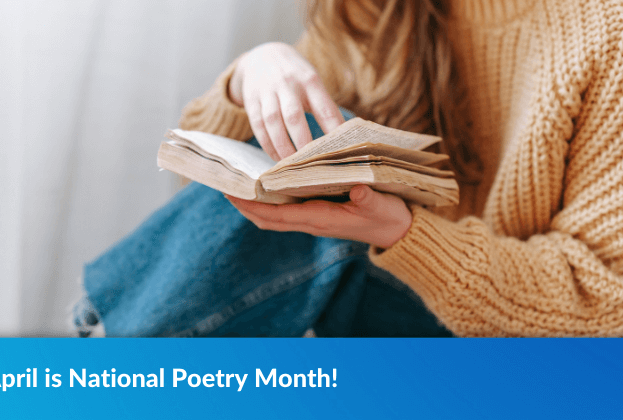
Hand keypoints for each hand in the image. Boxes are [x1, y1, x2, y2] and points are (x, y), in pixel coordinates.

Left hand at [226, 185, 412, 248]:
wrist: (398, 232)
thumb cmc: (389, 216)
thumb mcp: (382, 205)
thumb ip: (368, 198)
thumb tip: (357, 189)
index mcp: (321, 218)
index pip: (279, 215)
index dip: (254, 205)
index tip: (233, 192)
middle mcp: (312, 222)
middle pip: (268, 218)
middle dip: (245, 205)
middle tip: (224, 186)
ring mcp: (314, 221)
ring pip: (274, 217)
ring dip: (254, 205)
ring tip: (237, 186)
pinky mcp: (318, 216)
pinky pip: (286, 212)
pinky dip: (270, 203)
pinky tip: (264, 187)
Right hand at [229, 42, 344, 160]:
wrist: (263, 55)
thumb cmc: (296, 76)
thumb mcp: (313, 83)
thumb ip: (325, 106)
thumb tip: (344, 136)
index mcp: (309, 80)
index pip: (324, 107)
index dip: (332, 129)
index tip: (341, 149)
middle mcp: (288, 84)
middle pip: (294, 116)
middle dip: (302, 141)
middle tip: (311, 163)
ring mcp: (267, 92)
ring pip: (273, 122)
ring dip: (282, 146)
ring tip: (292, 165)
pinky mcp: (251, 100)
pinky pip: (258, 126)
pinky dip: (267, 144)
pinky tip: (276, 158)